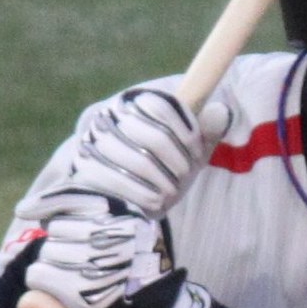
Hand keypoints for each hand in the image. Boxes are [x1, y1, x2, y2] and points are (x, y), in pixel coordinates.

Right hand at [32, 83, 228, 224]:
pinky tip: (156, 203)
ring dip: (165, 182)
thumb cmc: (161, 173)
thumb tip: (222, 111)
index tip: (197, 153)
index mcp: (133, 103)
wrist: (123, 203)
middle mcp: (109, 118)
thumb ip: (206, 132)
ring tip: (171, 193)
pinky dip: (146, 195)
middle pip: (155, 137)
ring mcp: (93, 142)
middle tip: (184, 178)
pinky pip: (121, 182)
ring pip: (142, 161)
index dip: (187, 132)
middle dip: (179, 163)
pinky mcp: (84, 169)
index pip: (163, 106)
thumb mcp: (188, 153)